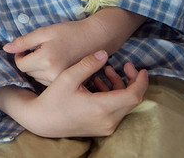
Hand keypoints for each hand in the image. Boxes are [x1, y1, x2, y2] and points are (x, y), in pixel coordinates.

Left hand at [4, 9, 145, 85]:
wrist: (96, 38)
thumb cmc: (69, 32)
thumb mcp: (44, 32)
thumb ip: (24, 41)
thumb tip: (5, 48)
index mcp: (46, 59)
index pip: (21, 64)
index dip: (20, 55)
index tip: (26, 48)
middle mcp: (53, 74)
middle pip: (29, 72)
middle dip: (30, 61)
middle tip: (40, 50)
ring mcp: (61, 80)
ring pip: (37, 78)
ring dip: (38, 68)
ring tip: (50, 56)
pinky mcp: (68, 83)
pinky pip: (48, 82)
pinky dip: (47, 74)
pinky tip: (56, 63)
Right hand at [15, 51, 146, 137]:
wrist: (43, 121)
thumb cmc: (53, 98)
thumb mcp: (67, 77)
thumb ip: (87, 64)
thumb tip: (104, 54)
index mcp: (102, 108)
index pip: (133, 96)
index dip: (141, 81)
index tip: (141, 69)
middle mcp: (108, 121)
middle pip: (131, 100)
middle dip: (130, 81)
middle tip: (124, 65)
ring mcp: (106, 126)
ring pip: (124, 105)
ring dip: (119, 87)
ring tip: (105, 72)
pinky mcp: (103, 129)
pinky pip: (116, 111)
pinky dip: (112, 96)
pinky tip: (98, 84)